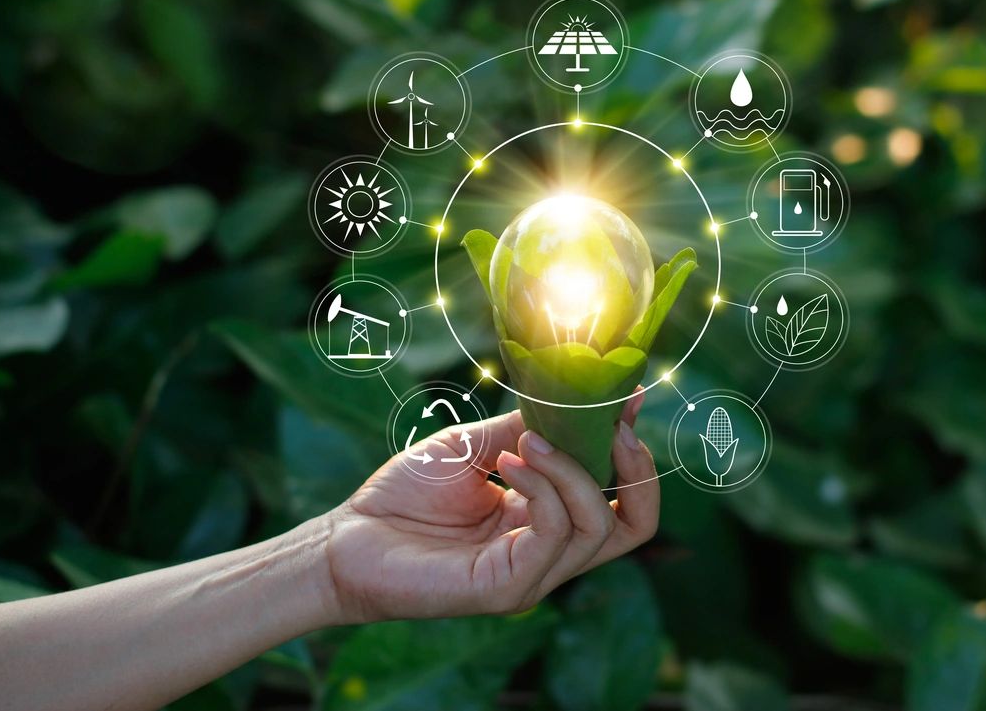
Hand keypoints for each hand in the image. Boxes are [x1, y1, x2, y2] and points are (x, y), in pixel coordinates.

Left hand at [322, 391, 656, 623]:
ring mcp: (534, 574)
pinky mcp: (509, 588)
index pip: (620, 496)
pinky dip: (543, 487)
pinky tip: (509, 463)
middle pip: (636, 524)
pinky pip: (554, 533)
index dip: (632, 449)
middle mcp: (551, 552)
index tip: (630, 397)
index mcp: (550, 519)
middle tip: (616, 425)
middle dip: (638, 469)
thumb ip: (526, 429)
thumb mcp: (477, 446)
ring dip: (571, 468)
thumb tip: (577, 396)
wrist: (347, 537)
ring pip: (598, 524)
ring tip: (527, 441)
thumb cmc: (407, 494)